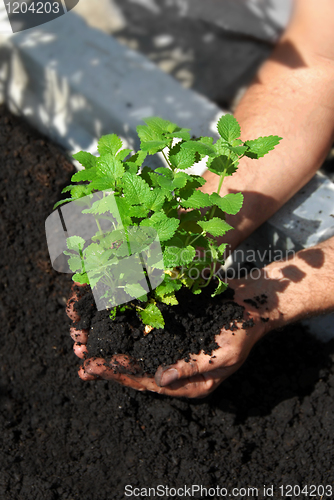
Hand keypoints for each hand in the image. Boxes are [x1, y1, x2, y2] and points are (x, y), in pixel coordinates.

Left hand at [67, 279, 270, 397]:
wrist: (249, 305)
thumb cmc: (242, 330)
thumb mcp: (224, 353)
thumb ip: (194, 368)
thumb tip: (162, 378)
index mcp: (190, 384)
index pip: (149, 383)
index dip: (121, 374)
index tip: (95, 367)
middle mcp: (176, 370)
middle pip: (136, 370)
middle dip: (108, 365)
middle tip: (80, 360)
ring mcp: (172, 351)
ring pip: (135, 354)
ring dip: (111, 349)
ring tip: (83, 346)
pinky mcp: (169, 332)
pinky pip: (143, 335)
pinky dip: (124, 331)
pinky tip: (106, 325)